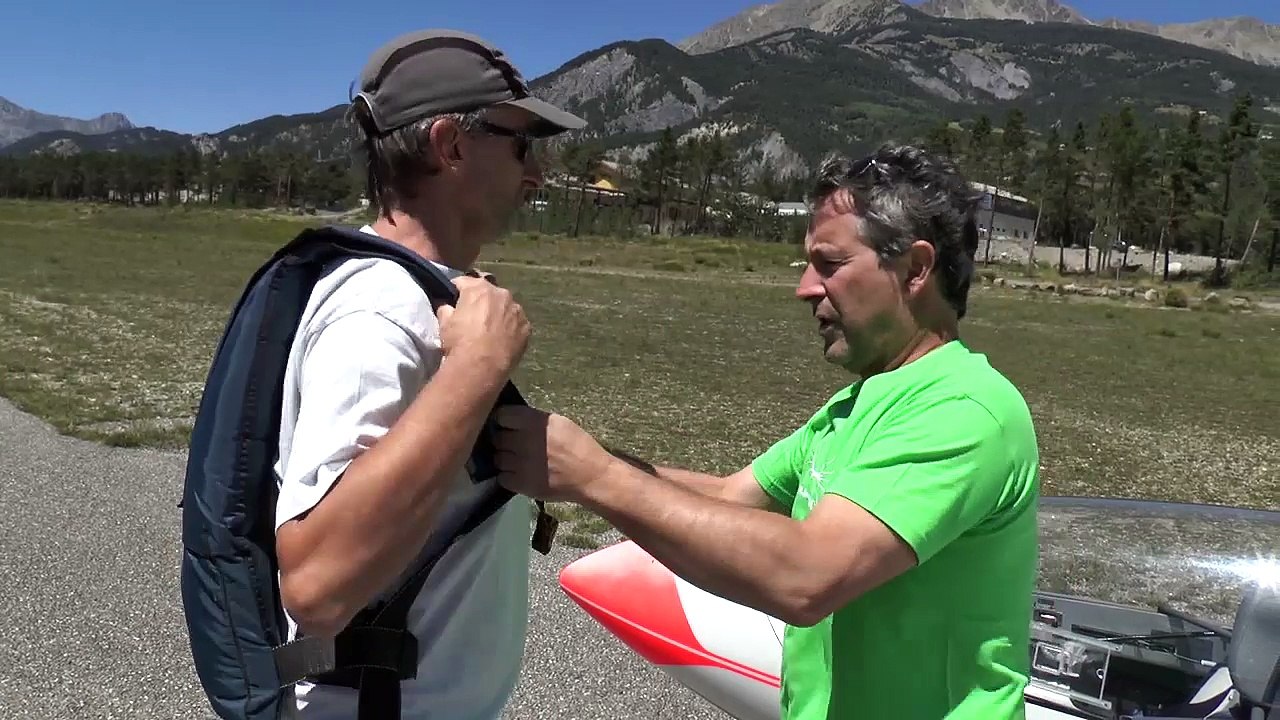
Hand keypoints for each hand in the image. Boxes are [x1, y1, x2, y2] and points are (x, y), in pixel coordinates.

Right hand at [435, 275, 528, 374]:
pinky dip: (510, 327)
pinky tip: (503, 339)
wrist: (481, 366)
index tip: (453, 297)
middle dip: (481, 300)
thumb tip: (447, 307)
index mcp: (478, 288)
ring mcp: (517, 310)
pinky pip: (516, 322)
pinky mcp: (526, 327)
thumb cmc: (459, 342)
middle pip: (489, 292)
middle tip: (474, 315)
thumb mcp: (444, 323)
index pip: (464, 281)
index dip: (456, 289)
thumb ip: (446, 309)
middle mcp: (501, 294)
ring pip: (506, 306)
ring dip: (498, 313)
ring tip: (490, 329)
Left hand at [491, 406, 615, 502]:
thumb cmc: (578, 446)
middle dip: (504, 440)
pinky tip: (521, 474)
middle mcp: (524, 441)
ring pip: (498, 458)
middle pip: (497, 437)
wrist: (591, 476)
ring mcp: (520, 464)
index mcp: (534, 422)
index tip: (508, 425)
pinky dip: (508, 476)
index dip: (504, 420)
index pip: (502, 415)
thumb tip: (513, 419)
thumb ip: (534, 419)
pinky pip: (502, 477)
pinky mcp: (521, 484)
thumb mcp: (559, 422)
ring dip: (505, 459)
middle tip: (516, 445)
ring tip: (519, 461)